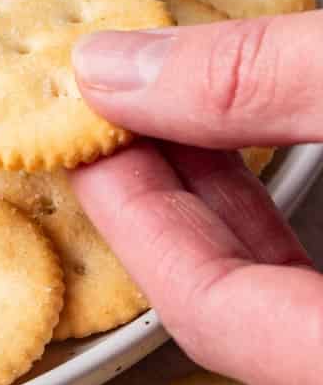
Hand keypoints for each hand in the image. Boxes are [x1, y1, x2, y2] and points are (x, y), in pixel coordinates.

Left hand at [72, 13, 322, 384]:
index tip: (84, 137)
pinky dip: (272, 222)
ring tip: (164, 115)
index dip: (132, 216)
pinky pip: (314, 292)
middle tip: (106, 118)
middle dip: (163, 206)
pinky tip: (246, 142)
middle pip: (239, 315)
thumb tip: (116, 69)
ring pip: (282, 306)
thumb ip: (257, 77)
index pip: (213, 312)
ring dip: (218, 208)